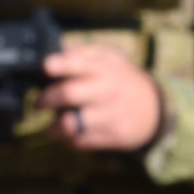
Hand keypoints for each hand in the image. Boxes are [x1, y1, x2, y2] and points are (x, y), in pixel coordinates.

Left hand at [37, 43, 163, 152]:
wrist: (155, 108)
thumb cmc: (122, 80)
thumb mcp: (111, 59)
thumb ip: (83, 54)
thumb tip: (56, 52)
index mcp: (105, 68)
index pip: (79, 64)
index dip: (59, 65)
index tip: (46, 66)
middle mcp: (109, 90)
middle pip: (69, 94)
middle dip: (46, 99)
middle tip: (39, 104)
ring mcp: (113, 114)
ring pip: (71, 124)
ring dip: (54, 127)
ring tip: (52, 127)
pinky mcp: (115, 135)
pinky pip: (81, 141)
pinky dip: (70, 140)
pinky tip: (72, 134)